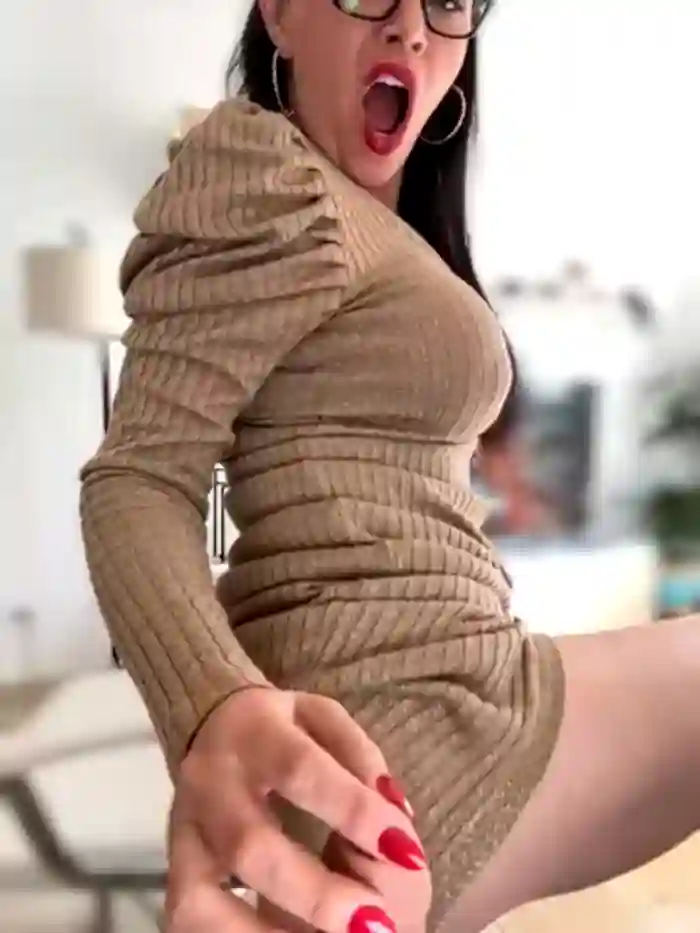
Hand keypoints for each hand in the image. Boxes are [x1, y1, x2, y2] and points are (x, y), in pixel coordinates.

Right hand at [166, 687, 430, 932]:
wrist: (208, 722)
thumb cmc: (282, 726)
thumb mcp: (324, 716)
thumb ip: (359, 756)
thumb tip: (394, 815)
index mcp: (254, 732)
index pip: (301, 770)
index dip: (352, 810)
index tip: (405, 850)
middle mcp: (210, 781)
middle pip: (251, 845)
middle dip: (314, 893)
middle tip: (375, 923)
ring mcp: (184, 830)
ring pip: (201, 898)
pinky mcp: (175, 868)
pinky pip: (187, 918)